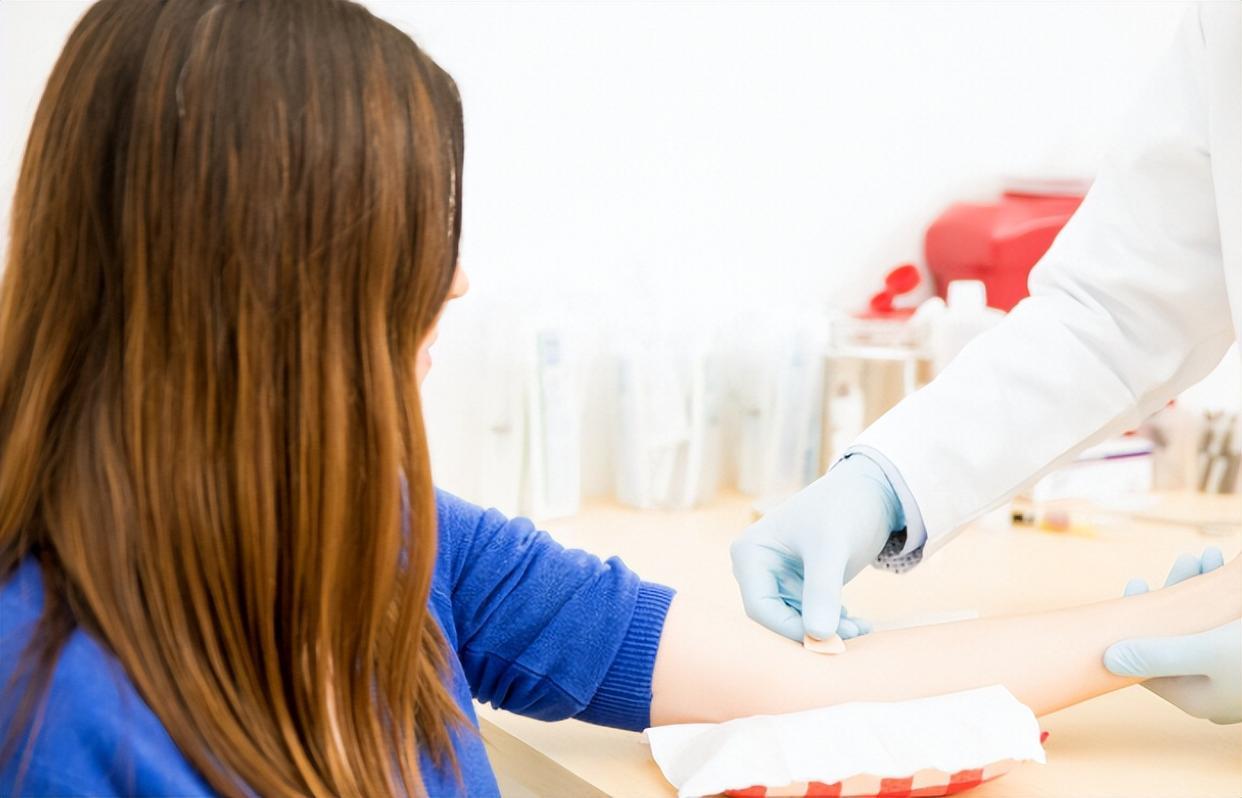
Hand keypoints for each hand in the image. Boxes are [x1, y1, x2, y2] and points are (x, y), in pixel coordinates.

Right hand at [730, 454, 900, 642]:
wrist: (869, 491)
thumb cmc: (843, 508)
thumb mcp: (831, 547)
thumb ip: (822, 590)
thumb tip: (819, 636)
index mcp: (750, 553)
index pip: (760, 607)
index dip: (791, 628)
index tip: (829, 640)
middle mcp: (756, 568)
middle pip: (775, 617)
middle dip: (812, 631)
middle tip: (853, 634)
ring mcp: (776, 577)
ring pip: (795, 620)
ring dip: (827, 630)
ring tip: (862, 627)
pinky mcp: (798, 583)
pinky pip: (808, 614)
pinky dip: (831, 622)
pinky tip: (858, 621)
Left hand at [1103, 547, 1241, 723]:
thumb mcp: (1206, 651)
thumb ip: (1157, 655)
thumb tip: (1106, 659)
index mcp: (1194, 697)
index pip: (1146, 663)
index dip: (1135, 625)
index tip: (1136, 585)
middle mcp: (1211, 688)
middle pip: (1175, 638)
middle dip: (1178, 594)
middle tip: (1187, 561)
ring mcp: (1230, 671)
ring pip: (1201, 625)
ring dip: (1201, 587)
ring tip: (1208, 557)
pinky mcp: (1240, 652)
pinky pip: (1223, 623)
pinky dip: (1221, 594)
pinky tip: (1224, 565)